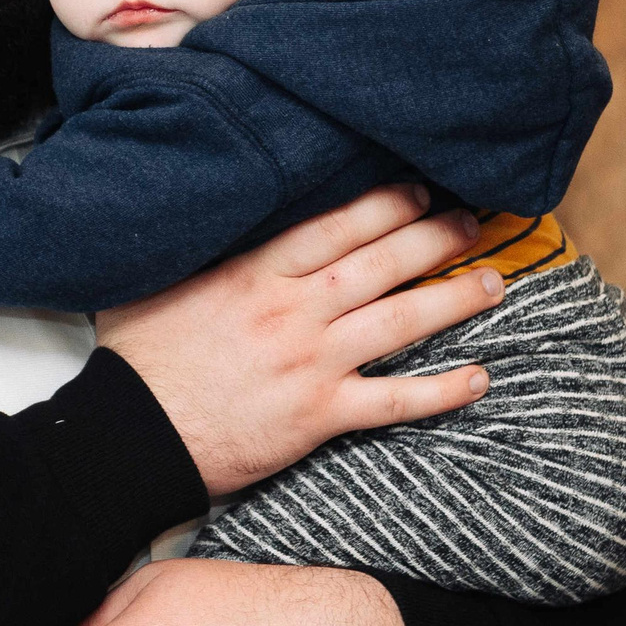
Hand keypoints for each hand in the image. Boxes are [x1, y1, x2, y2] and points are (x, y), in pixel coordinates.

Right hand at [97, 184, 504, 495]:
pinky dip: (441, 390)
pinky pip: (394, 400)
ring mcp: (311, 363)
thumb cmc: (138, 360)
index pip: (335, 227)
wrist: (131, 435)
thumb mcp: (153, 281)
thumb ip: (192, 249)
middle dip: (433, 238)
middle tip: (472, 223)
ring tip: (493, 281)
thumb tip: (198, 211)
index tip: (418, 191)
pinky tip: (479, 378)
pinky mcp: (319, 415)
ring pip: (400, 321)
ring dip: (453, 299)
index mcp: (254, 273)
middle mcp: (292, 311)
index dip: (384, 205)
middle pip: (380, 263)